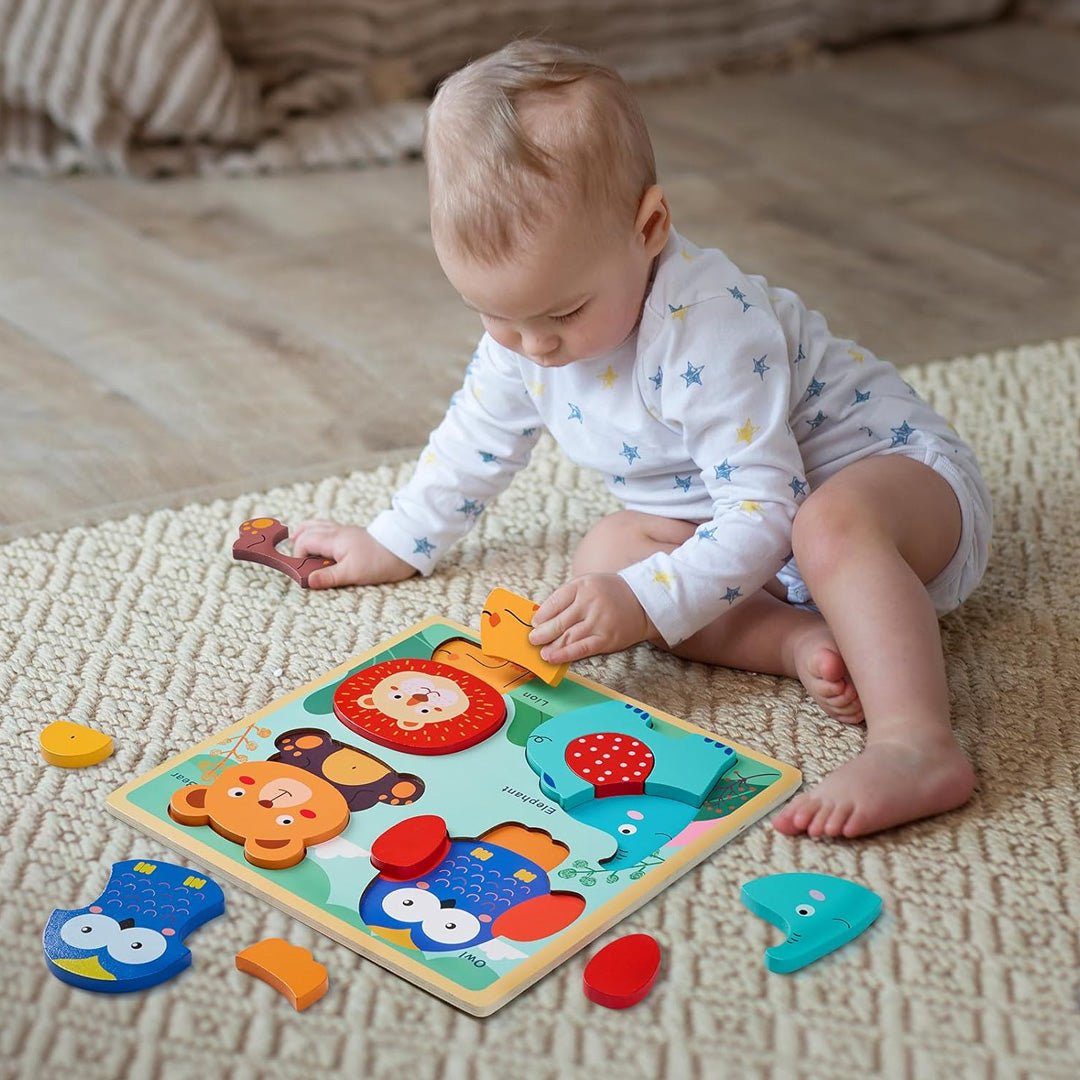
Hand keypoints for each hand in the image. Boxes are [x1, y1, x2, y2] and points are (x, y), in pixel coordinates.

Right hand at [290, 520, 416, 588]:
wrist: (405, 549)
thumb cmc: (380, 561)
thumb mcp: (353, 573)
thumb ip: (328, 577)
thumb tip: (306, 582)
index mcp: (334, 539)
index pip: (304, 542)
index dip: (297, 556)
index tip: (300, 572)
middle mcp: (337, 532)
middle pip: (308, 529)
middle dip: (297, 541)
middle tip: (292, 555)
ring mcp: (345, 532)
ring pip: (318, 526)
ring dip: (307, 535)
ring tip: (299, 545)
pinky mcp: (353, 536)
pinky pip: (329, 530)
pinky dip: (319, 535)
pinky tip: (322, 547)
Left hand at [528, 573, 656, 663]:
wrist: (643, 600)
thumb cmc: (610, 593)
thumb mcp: (589, 585)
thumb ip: (568, 598)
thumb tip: (543, 617)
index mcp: (583, 586)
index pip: (556, 601)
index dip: (542, 614)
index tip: (534, 623)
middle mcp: (590, 603)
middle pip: (559, 621)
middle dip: (542, 633)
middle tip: (532, 640)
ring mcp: (599, 621)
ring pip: (568, 636)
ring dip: (551, 646)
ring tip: (540, 652)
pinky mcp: (606, 638)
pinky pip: (582, 648)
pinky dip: (565, 654)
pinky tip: (553, 658)